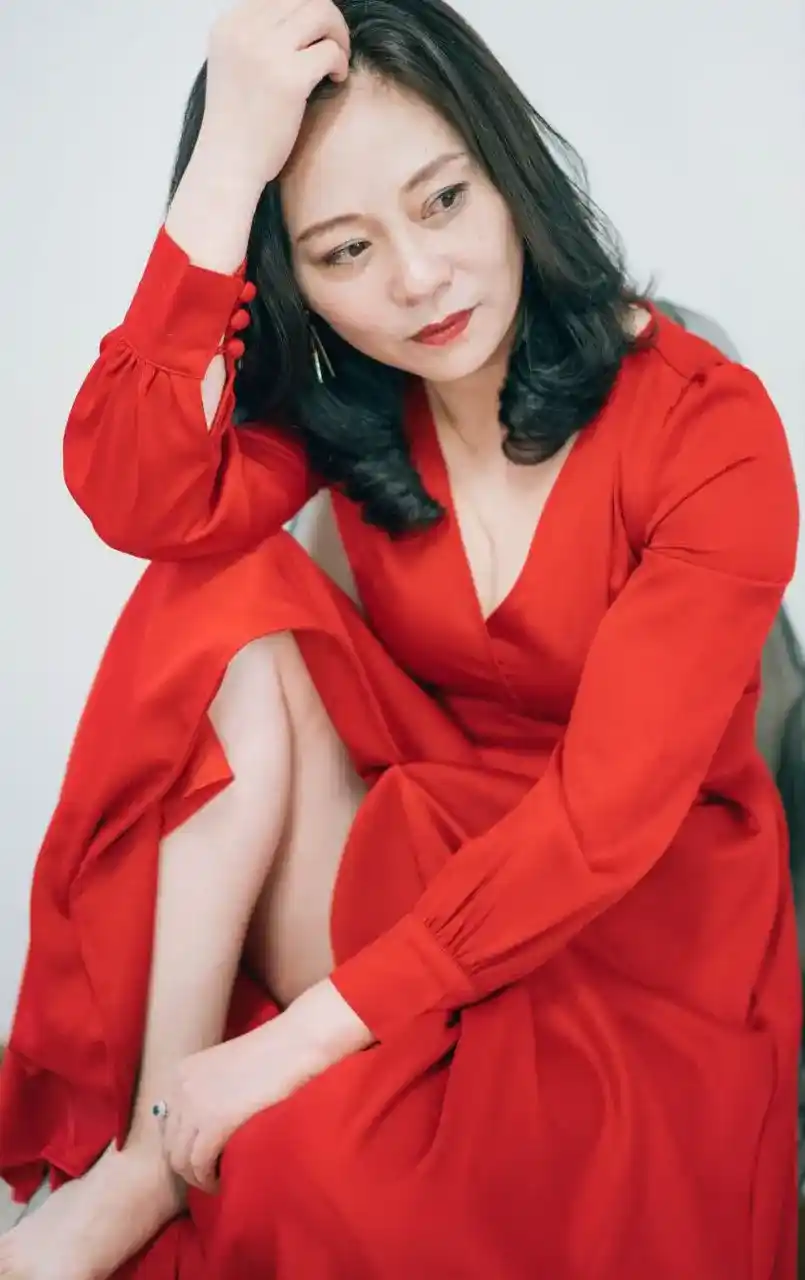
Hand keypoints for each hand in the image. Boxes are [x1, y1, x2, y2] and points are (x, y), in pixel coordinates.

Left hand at [159, 981, 372, 1192]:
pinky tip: (223, 1181)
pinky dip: (208, 1179)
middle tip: (211, 1176)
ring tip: (218, 1181)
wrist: (293, 1045)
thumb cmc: (271, 1054)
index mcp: (182, 1073)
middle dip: (187, 1167)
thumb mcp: (226, 1069)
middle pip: (170, 1144)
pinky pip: (199, 1164)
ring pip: (180, 1159)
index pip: (168, 1124)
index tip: (203, 1158)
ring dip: (197, 1178)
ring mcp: (194, 1105)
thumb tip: (200, 1128)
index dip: (183, 1146)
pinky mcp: (214, 1123)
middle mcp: (180, 1088)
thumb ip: (208, 1091)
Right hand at [202, 0, 351, 185]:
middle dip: (327, 19)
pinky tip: (334, 81)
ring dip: (338, 34)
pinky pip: (330, 50)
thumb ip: (257, 39)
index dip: (305, 14)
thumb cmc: (237, 125)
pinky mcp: (289, 77)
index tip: (314, 38)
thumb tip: (300, 20)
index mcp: (229, 25)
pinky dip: (340, 62)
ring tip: (337, 62)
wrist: (228, 165)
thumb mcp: (235, 66)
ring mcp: (266, 51)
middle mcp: (245, 30)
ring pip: (321, 13)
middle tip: (334, 47)